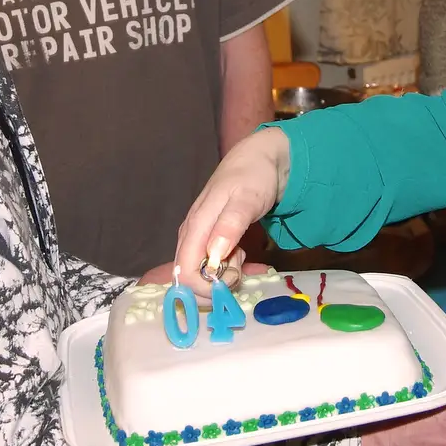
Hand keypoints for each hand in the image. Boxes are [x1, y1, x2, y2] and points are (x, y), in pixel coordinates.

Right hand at [172, 128, 291, 292]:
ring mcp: (200, 236)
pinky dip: (229, 266)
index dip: (204, 288)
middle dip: (215, 283)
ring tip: (244, 254)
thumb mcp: (247, 199)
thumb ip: (230, 226)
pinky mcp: (210, 237)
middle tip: (240, 269)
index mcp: (196, 226)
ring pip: (203, 272)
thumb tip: (212, 257)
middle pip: (190, 276)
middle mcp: (192, 234)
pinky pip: (213, 263)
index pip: (184, 271)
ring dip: (225, 274)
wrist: (261, 158)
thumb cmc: (254, 176)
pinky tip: (241, 252)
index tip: (230, 284)